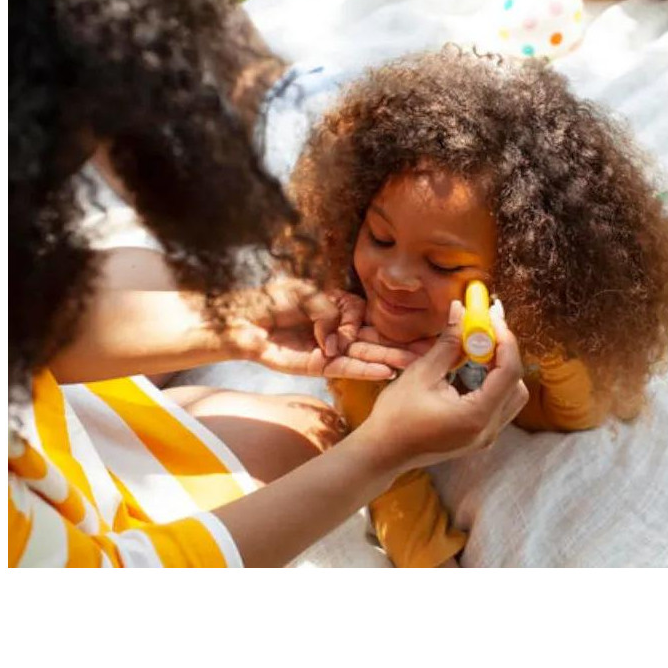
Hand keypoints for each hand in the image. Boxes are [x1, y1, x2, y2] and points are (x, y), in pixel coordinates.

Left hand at [222, 281, 418, 380]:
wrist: (239, 322)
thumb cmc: (268, 302)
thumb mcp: (304, 295)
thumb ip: (329, 312)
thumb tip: (339, 339)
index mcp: (334, 307)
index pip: (361, 313)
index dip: (359, 320)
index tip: (350, 323)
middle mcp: (336, 330)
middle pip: (373, 337)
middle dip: (399, 344)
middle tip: (428, 350)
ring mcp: (329, 350)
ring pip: (365, 354)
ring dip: (390, 358)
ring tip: (416, 364)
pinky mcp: (319, 366)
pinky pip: (346, 368)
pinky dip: (365, 369)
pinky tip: (386, 372)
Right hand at [357, 299, 528, 474]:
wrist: (383, 452)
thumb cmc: (396, 416)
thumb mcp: (421, 374)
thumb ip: (448, 343)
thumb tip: (461, 311)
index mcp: (476, 416)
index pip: (509, 372)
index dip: (505, 340)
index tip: (492, 317)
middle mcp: (488, 430)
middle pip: (516, 385)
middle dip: (504, 354)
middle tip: (484, 331)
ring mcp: (485, 437)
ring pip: (510, 396)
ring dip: (498, 369)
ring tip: (474, 350)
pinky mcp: (478, 437)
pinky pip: (497, 405)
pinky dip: (490, 384)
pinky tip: (468, 369)